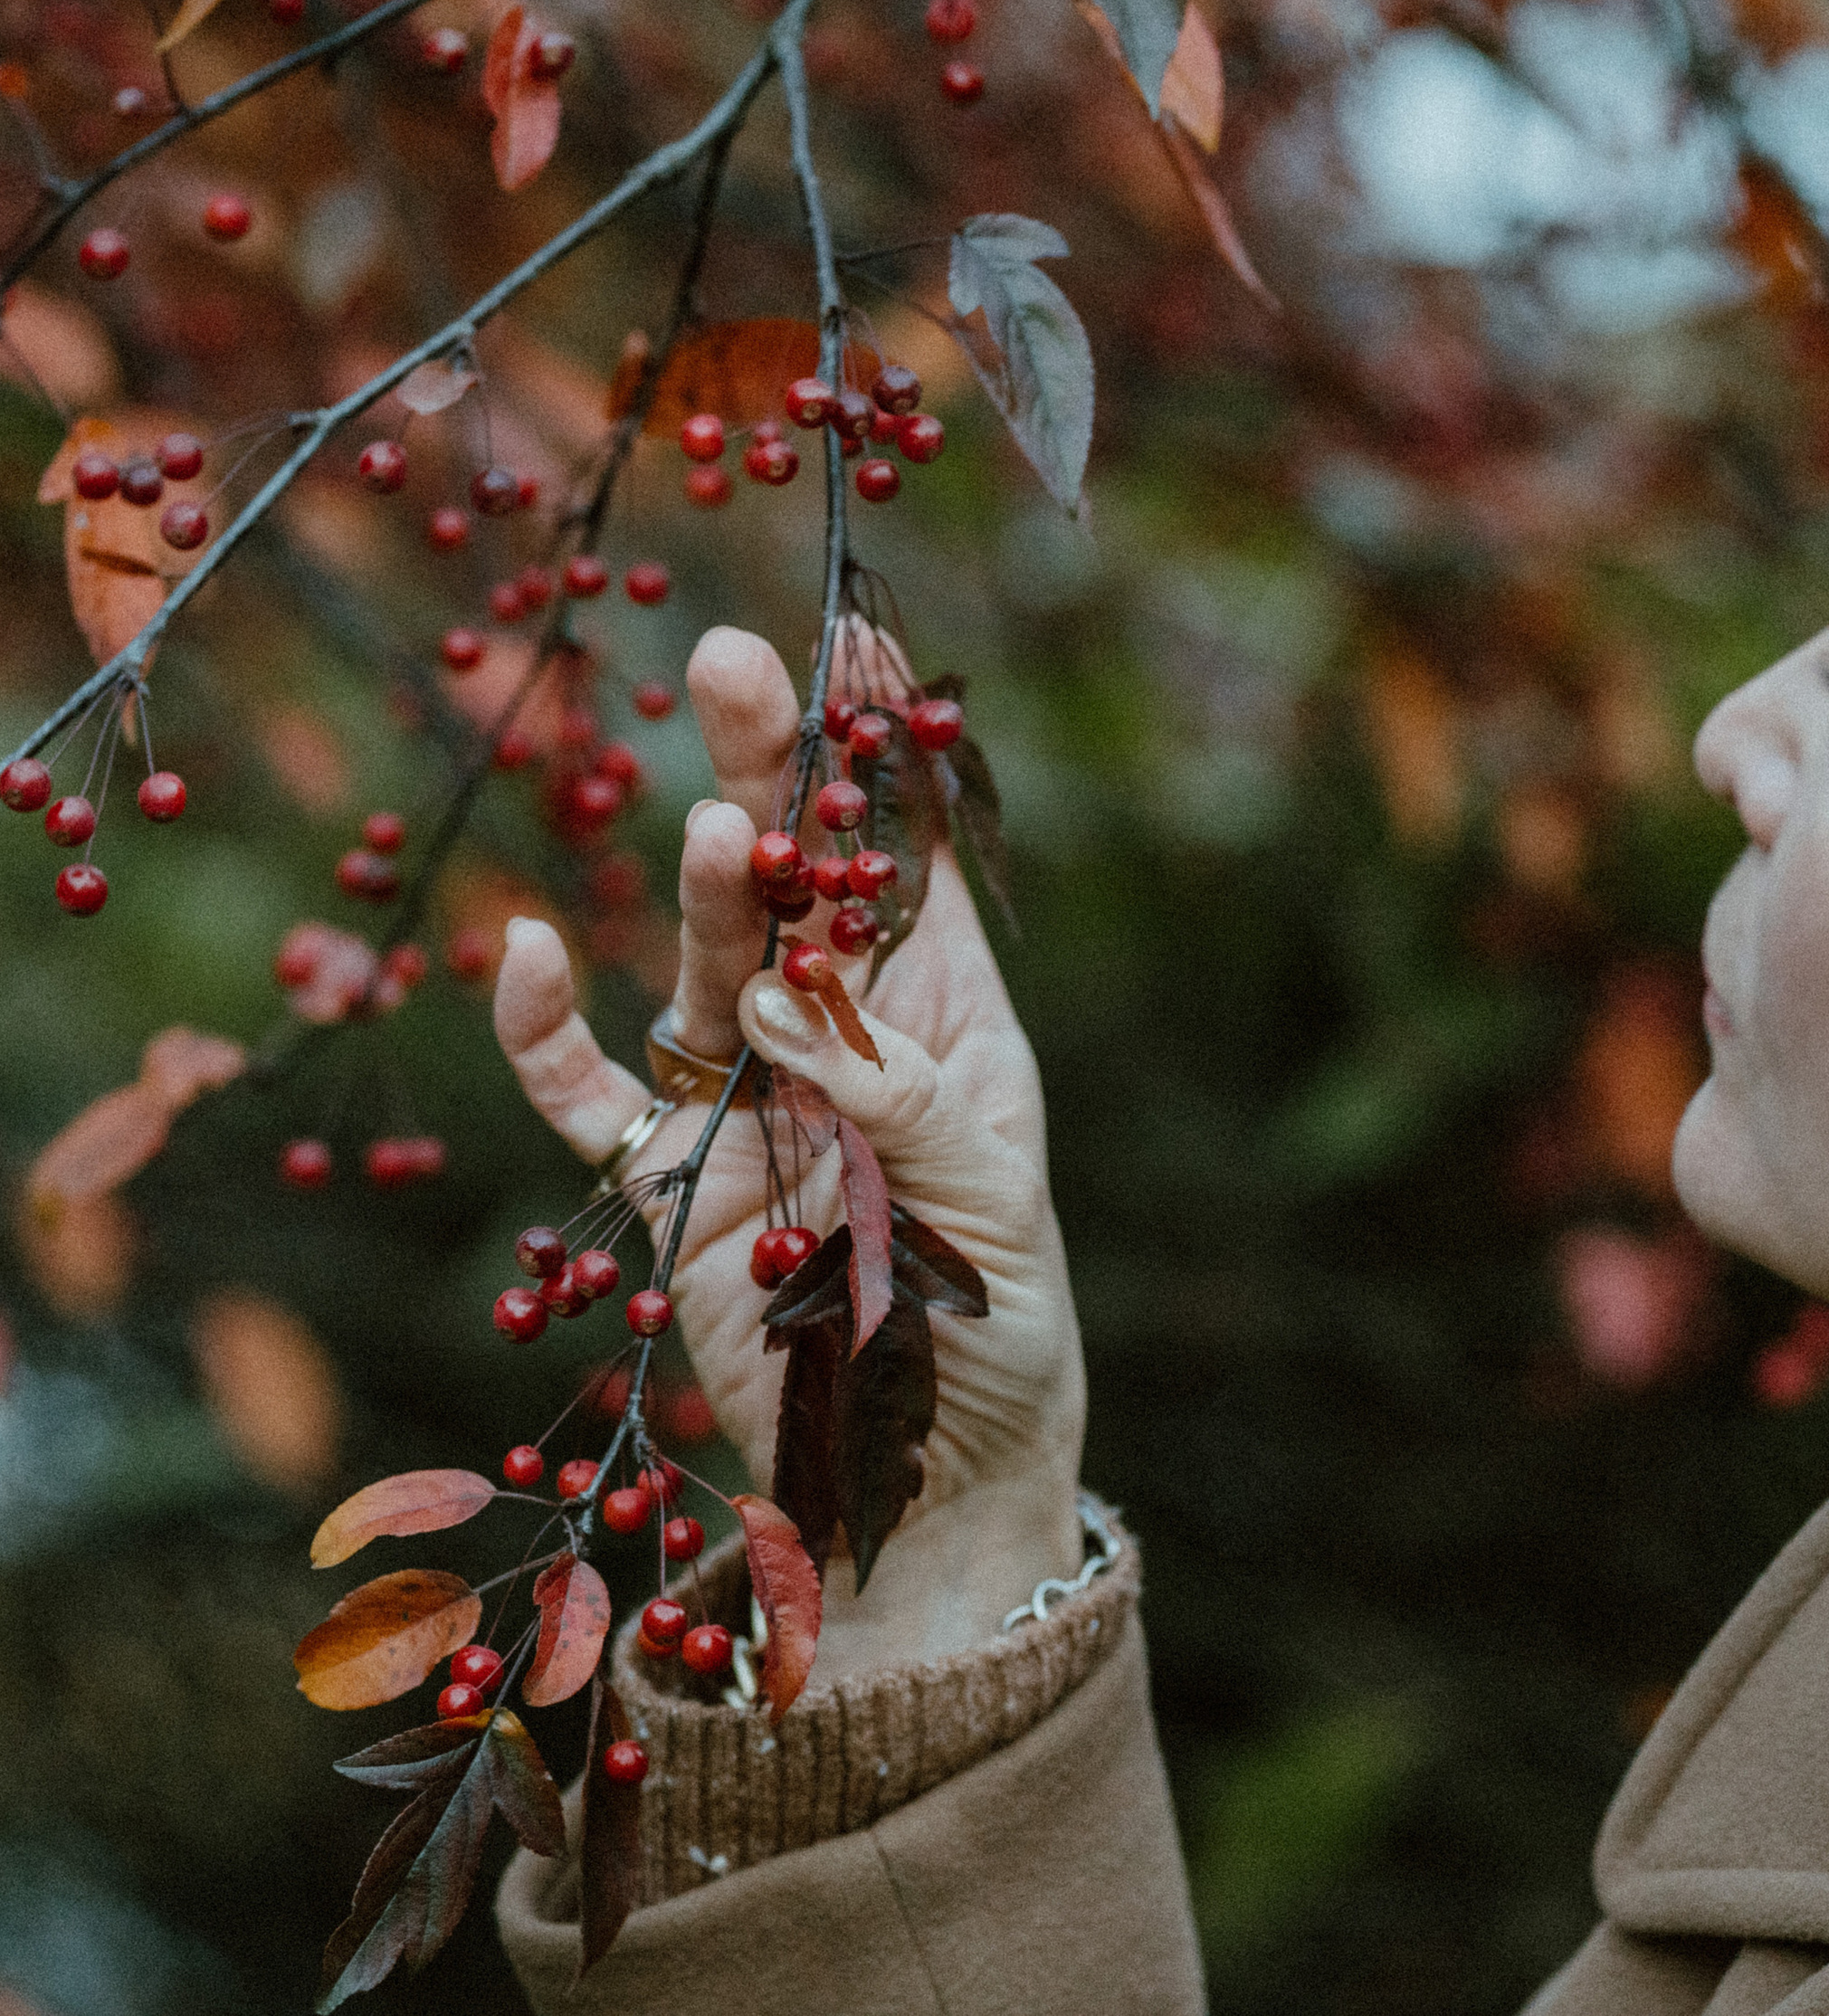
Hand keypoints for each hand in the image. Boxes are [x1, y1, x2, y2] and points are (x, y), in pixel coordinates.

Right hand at [492, 625, 1086, 1674]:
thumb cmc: (991, 1335)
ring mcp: (739, 1095)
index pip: (905, 863)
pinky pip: (585, 1091)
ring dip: (706, 896)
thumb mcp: (984, 1207)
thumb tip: (799, 1005)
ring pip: (704, 965)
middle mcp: (833, 1035)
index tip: (861, 648)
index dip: (879, 760)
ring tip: (724, 830)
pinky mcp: (659, 1173)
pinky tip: (529, 953)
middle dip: (772, 775)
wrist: (919, 1488)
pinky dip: (545, 1031)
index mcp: (942, 1019)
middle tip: (740, 664)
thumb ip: (899, 1098)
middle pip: (795, 883)